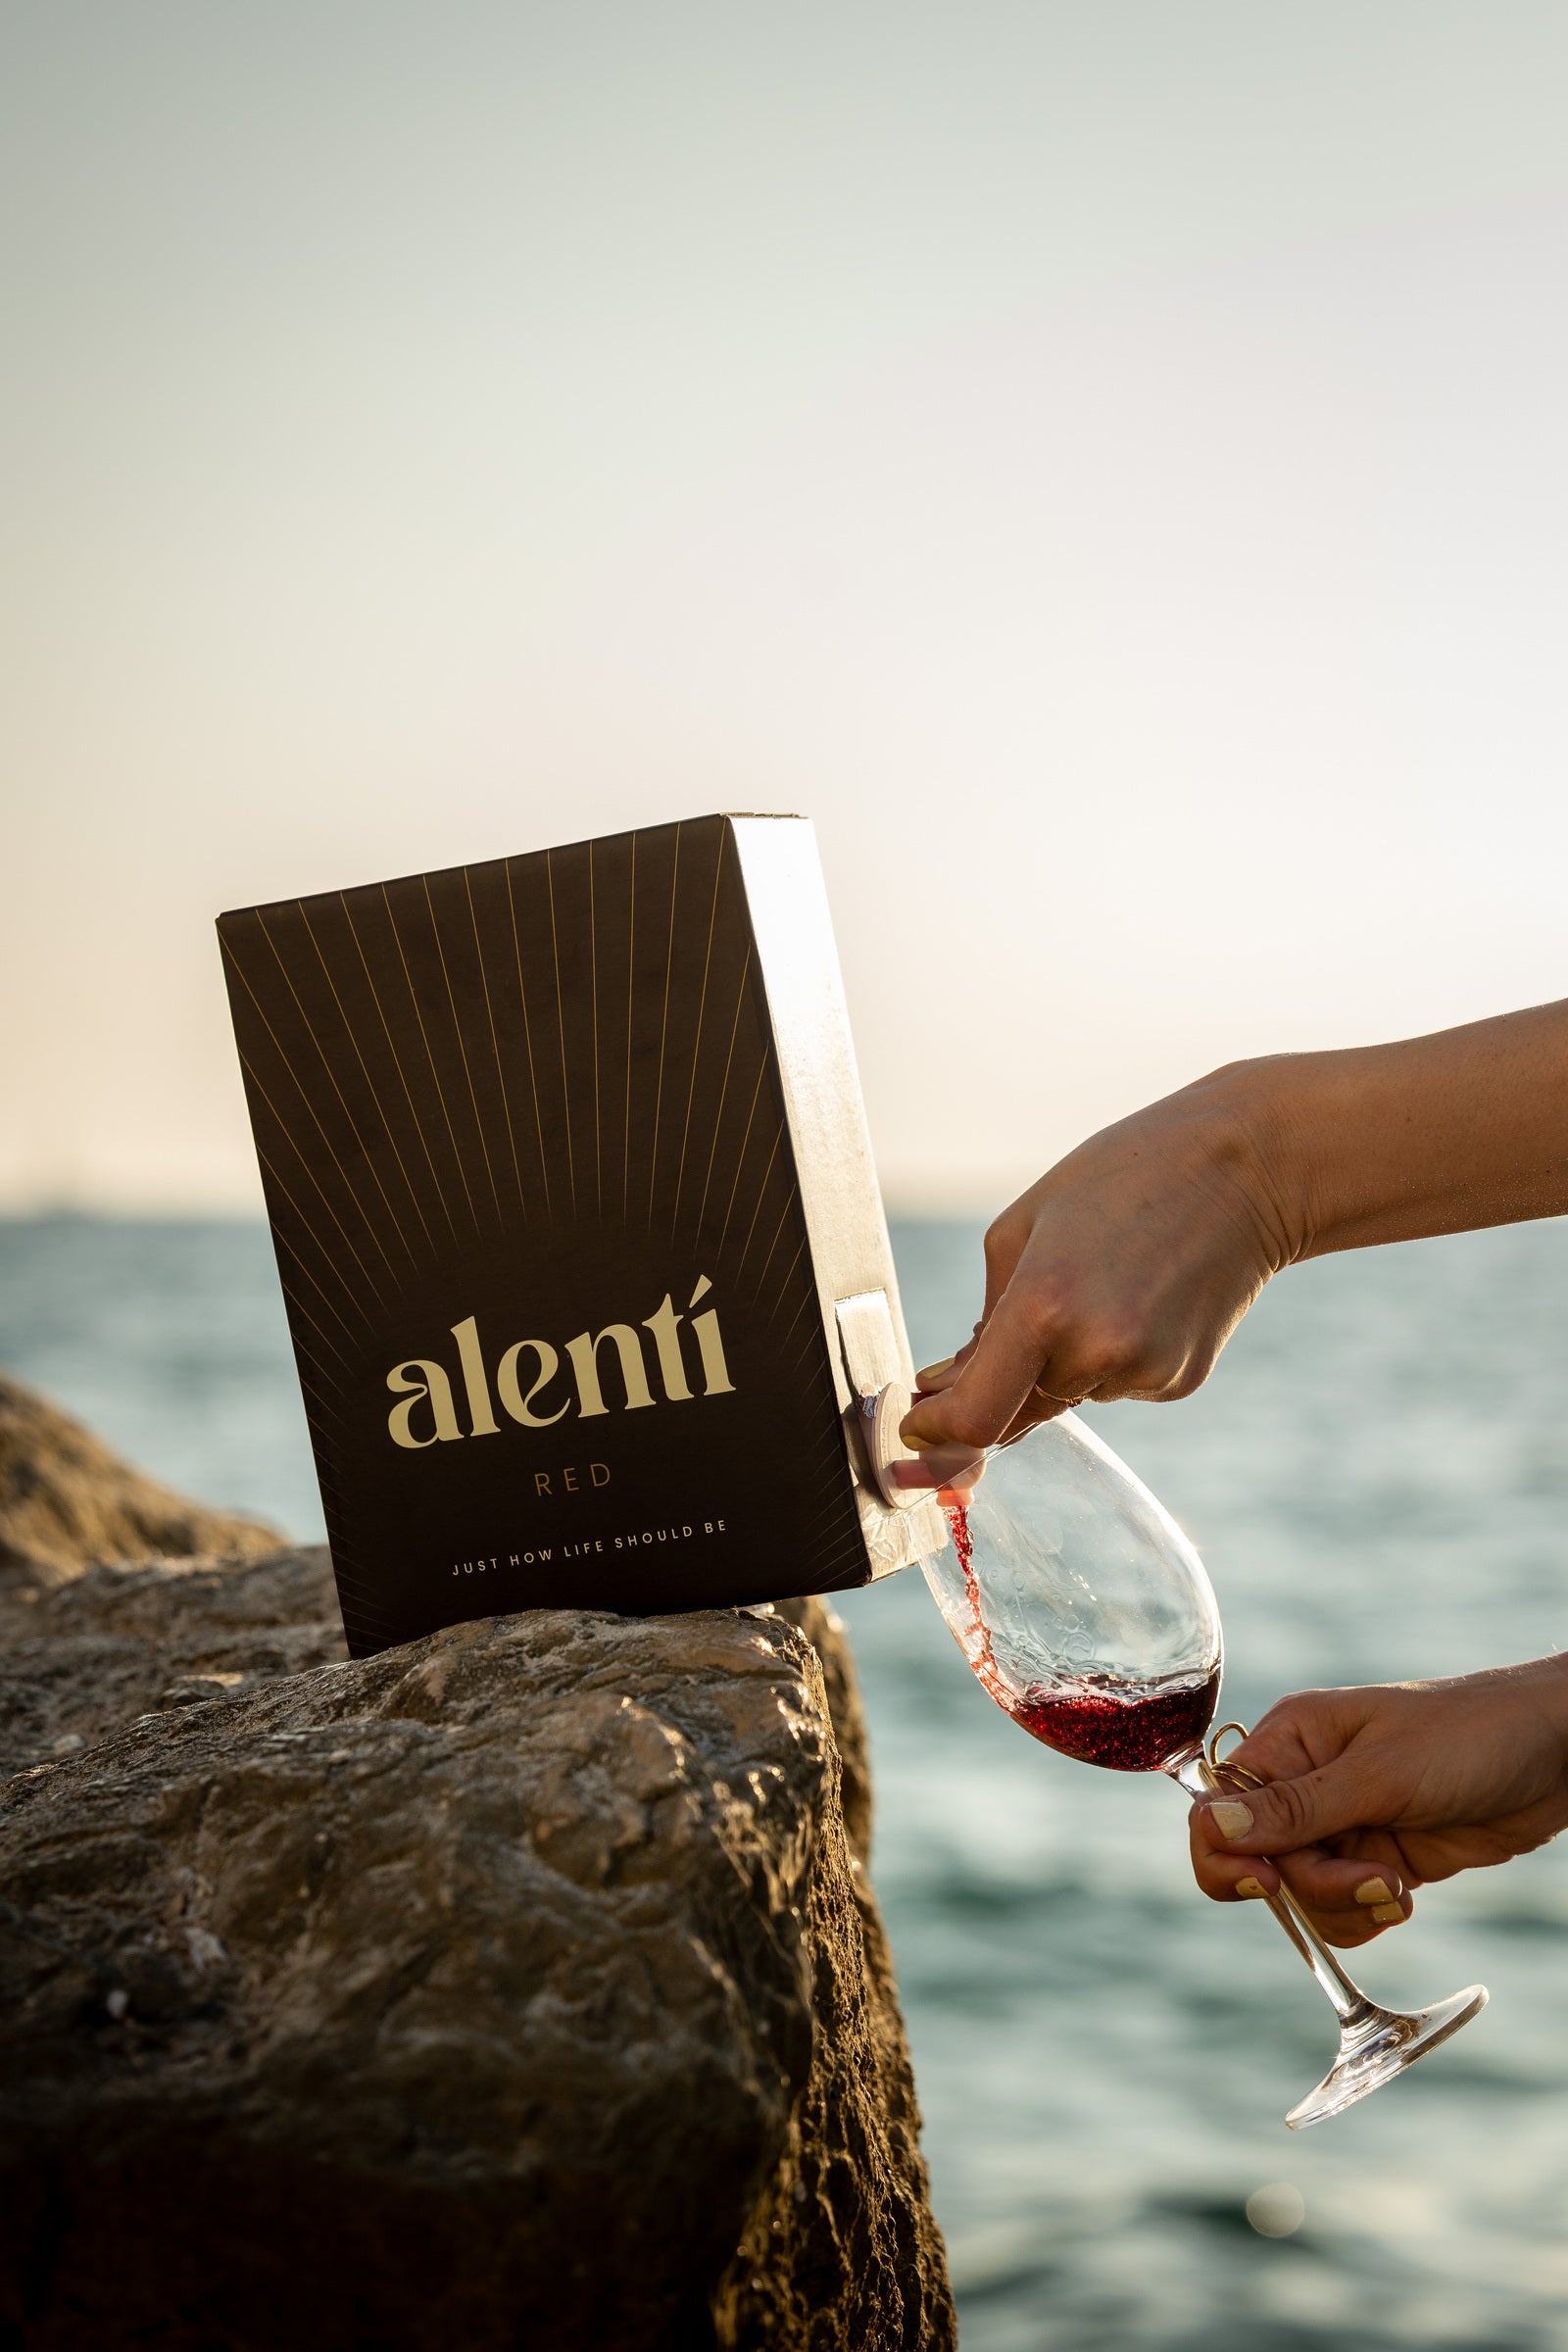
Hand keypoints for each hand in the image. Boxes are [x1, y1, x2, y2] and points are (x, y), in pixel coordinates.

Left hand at [900, 1001, 1567, 1462]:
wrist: (1245, 1170)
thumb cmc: (1122, 1178)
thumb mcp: (1022, 1228)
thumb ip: (983, 1320)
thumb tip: (952, 1390)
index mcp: (1043, 1305)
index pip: (975, 1417)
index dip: (937, 1431)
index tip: (918, 1423)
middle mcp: (1095, 1351)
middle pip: (1015, 1412)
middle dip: (995, 1387)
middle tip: (1008, 1326)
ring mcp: (1145, 1373)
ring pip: (1065, 1396)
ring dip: (1058, 1363)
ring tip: (1102, 1279)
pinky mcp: (1180, 1381)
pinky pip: (1114, 1387)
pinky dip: (1107, 1357)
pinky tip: (1138, 1297)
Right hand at [1189, 1659, 1567, 1946]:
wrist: (1556, 1754)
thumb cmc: (1470, 1736)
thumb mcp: (1381, 1775)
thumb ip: (1297, 1809)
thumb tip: (1212, 1826)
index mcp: (1290, 1739)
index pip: (1219, 1806)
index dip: (1229, 1853)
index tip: (1269, 1884)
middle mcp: (1306, 1780)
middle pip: (1261, 1861)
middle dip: (1312, 1886)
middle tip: (1372, 1878)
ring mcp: (1344, 1822)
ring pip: (1302, 1893)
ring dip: (1345, 1905)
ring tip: (1398, 1886)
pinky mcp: (1380, 1856)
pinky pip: (1342, 1905)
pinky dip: (1366, 1914)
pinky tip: (1403, 1896)